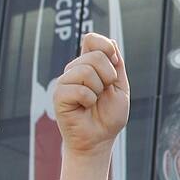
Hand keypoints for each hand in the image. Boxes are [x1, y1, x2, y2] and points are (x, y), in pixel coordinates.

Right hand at [52, 32, 129, 154]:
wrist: (99, 139)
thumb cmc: (108, 117)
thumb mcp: (120, 88)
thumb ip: (116, 65)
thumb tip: (111, 41)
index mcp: (89, 65)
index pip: (92, 39)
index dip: (105, 46)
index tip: (115, 63)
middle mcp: (75, 70)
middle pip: (95, 56)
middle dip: (108, 76)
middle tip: (104, 93)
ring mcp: (65, 81)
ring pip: (86, 71)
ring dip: (98, 90)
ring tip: (94, 101)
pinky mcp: (59, 95)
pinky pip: (79, 89)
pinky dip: (88, 100)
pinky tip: (84, 108)